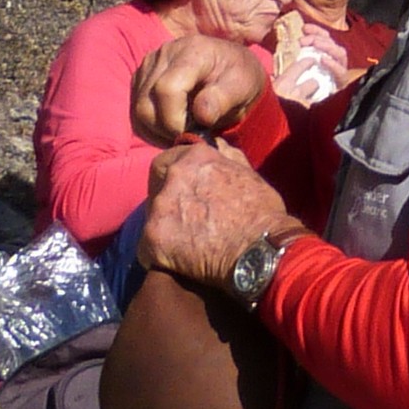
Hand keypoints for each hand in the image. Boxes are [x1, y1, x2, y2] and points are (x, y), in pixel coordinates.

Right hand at [133, 31, 269, 141]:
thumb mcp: (244, 87)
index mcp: (193, 51)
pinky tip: (173, 126)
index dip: (175, 119)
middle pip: (146, 103)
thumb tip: (201, 114)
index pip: (167, 89)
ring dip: (158, 130)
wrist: (232, 69)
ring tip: (184, 130)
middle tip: (191, 134)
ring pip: (138, 110)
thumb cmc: (241, 78)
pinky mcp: (141, 77)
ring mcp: (150, 64)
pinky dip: (152, 126)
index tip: (195, 131)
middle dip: (167, 129)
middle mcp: (166, 52)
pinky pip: (135, 111)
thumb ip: (223, 99)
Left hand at [136, 139, 300, 291]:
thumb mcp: (249, 174)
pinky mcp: (153, 239)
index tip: (183, 188)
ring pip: (151, 215)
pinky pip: (147, 248)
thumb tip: (216, 146)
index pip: (169, 158)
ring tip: (184, 241)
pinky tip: (177, 262)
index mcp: (196, 157)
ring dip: (164, 225)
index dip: (175, 173)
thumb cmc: (262, 214)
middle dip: (163, 194)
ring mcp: (160, 207)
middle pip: (156, 182)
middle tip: (180, 214)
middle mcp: (173, 176)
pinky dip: (159, 255)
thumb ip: (227, 157)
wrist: (259, 251)